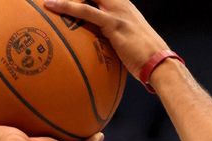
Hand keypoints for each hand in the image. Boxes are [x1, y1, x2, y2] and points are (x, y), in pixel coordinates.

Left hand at [43, 0, 168, 80]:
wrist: (160, 64)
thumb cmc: (146, 61)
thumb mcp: (130, 46)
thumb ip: (114, 42)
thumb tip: (102, 53)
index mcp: (125, 7)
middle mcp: (121, 4)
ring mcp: (118, 12)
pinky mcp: (113, 24)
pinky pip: (85, 11)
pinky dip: (67, 6)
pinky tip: (51, 5)